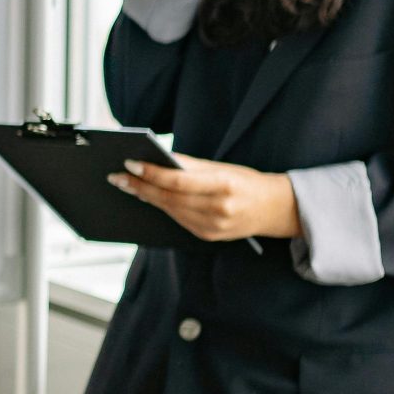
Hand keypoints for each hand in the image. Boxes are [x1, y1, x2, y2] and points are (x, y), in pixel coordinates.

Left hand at [109, 153, 303, 243]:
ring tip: (127, 184)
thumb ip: (192, 165)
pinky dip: (162, 207)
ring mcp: (213, 226)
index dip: (152, 174)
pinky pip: (178, 220)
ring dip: (146, 197)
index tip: (130, 164)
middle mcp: (218, 209)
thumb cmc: (247, 182)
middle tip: (117, 176)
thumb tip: (159, 158)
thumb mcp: (223, 168)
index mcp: (224, 186)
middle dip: (140, 186)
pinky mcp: (208, 236)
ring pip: (170, 210)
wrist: (276, 209)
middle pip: (169, 198)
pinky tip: (147, 197)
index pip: (179, 181)